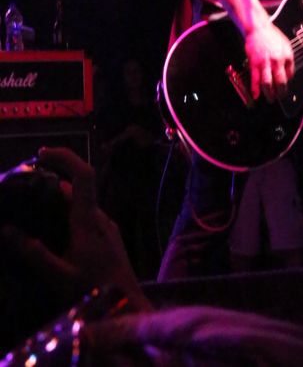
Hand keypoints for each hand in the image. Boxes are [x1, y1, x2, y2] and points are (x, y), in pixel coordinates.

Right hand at [0, 147, 150, 311]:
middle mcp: (100, 218)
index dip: (64, 157)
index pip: (82, 175)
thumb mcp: (59, 276)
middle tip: (25, 186)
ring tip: (33, 208)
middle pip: (77, 188)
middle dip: (53, 180)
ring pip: (82, 203)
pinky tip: (54, 231)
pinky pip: (86, 217)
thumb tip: (7, 230)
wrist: (130, 307)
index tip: (41, 154)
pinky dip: (68, 213)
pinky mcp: (109, 238)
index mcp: (89, 220)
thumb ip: (34, 254)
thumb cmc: (96, 292)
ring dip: (60, 199)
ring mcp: (107, 227)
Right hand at [245, 21, 294, 101]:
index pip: (289, 75)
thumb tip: (289, 74)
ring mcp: (264, 63)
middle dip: (280, 93)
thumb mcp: (286, 45)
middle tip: (279, 97)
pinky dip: (255, 89)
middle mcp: (277, 60)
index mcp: (286, 56)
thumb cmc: (272, 36)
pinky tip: (256, 95)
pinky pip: (255, 79)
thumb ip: (288, 60)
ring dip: (269, 94)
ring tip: (270, 99)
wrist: (258, 28)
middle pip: (280, 82)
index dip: (287, 83)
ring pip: (267, 83)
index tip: (285, 89)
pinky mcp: (254, 63)